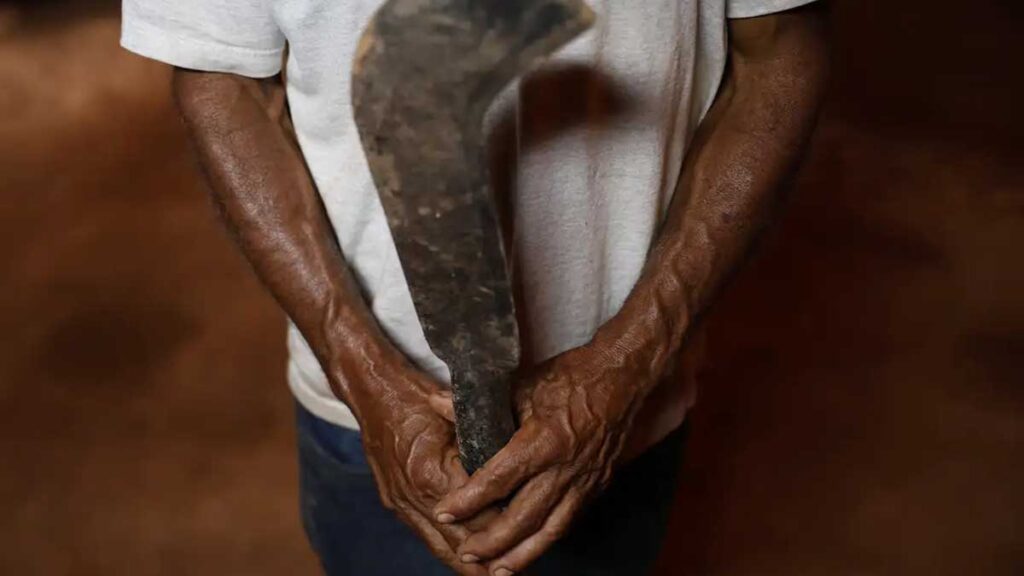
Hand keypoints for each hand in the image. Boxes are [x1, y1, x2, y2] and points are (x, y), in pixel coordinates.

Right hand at [339, 352, 497, 575]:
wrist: (370, 391)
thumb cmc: (414, 395)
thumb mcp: (456, 413)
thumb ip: (482, 441)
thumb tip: (513, 464)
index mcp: (431, 473)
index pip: (476, 514)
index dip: (503, 528)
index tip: (527, 536)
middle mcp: (414, 496)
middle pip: (459, 541)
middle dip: (488, 559)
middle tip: (516, 573)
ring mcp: (401, 503)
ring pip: (440, 547)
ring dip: (468, 564)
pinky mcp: (395, 504)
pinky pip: (425, 537)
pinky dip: (448, 551)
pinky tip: (466, 561)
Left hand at [434, 343, 654, 574]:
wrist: (622, 377)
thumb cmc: (572, 376)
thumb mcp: (521, 384)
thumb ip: (477, 403)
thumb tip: (437, 403)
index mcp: (543, 441)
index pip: (498, 480)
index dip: (469, 500)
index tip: (446, 513)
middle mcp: (564, 468)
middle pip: (523, 517)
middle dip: (492, 541)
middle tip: (467, 553)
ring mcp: (584, 480)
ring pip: (550, 529)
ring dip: (522, 554)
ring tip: (498, 571)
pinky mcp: (597, 485)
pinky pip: (569, 520)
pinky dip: (548, 539)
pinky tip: (532, 548)